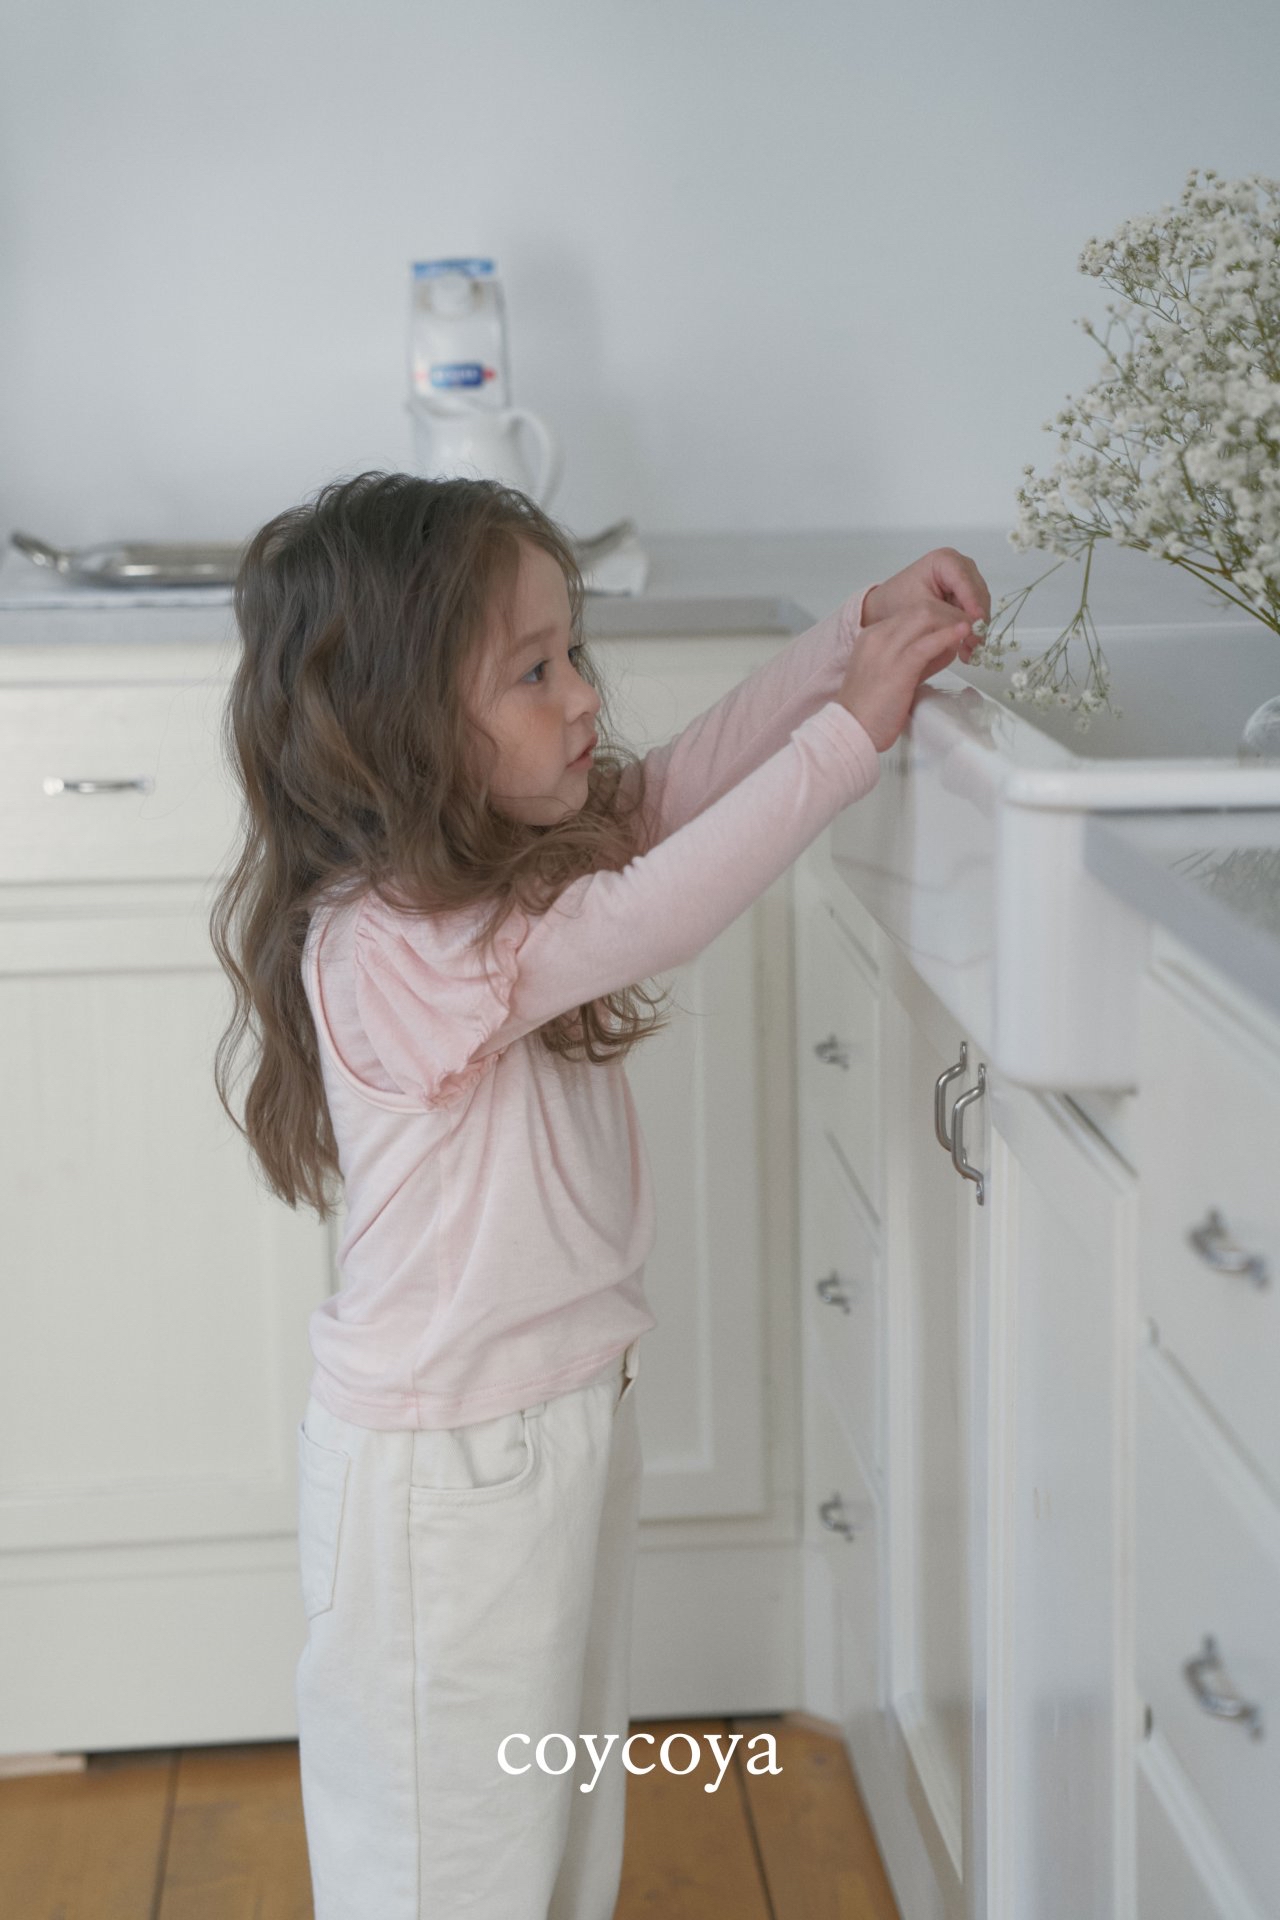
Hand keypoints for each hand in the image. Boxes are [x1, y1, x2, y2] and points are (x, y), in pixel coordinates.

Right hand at [836, 594, 978, 752]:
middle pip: (921, 608)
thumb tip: (947, 646)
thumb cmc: (871, 710)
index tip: (957, 624)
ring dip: (952, 620)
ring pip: (926, 617)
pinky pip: (927, 643)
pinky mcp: (898, 666)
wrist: (851, 729)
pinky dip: (948, 635)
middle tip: (970, 626)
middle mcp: (878, 636)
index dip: (939, 616)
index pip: (911, 612)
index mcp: (873, 636)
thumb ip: (918, 658)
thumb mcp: (894, 674)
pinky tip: (962, 634)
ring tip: (971, 631)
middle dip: (949, 612)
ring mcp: (886, 649)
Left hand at [861, 548, 990, 663]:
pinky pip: (975, 612)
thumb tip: (972, 630)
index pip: (964, 581)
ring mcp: (965, 580)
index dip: (973, 602)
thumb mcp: (921, 610)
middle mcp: (960, 565)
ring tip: (969, 651)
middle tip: (974, 644)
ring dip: (975, 628)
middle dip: (976, 619)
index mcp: (945, 560)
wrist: (887, 608)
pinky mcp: (966, 595)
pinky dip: (971, 629)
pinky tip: (966, 648)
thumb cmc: (897, 602)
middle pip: (977, 592)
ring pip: (980, 604)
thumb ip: (946, 617)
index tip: (977, 622)